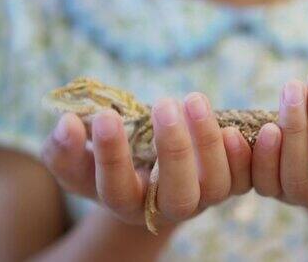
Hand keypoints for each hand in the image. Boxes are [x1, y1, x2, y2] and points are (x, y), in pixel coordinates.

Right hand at [41, 93, 251, 225]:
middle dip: (173, 150)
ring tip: (194, 99)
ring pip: (215, 186)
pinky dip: (242, 156)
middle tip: (164, 104)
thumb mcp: (76, 158)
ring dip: (209, 144)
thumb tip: (67, 124)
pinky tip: (232, 128)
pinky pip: (242, 178)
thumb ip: (64, 148)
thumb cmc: (104, 161)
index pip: (117, 190)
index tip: (105, 116)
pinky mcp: (227, 182)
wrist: (144, 167)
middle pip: (177, 196)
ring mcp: (202, 197)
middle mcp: (168, 207)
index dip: (111, 157)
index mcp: (127, 204)